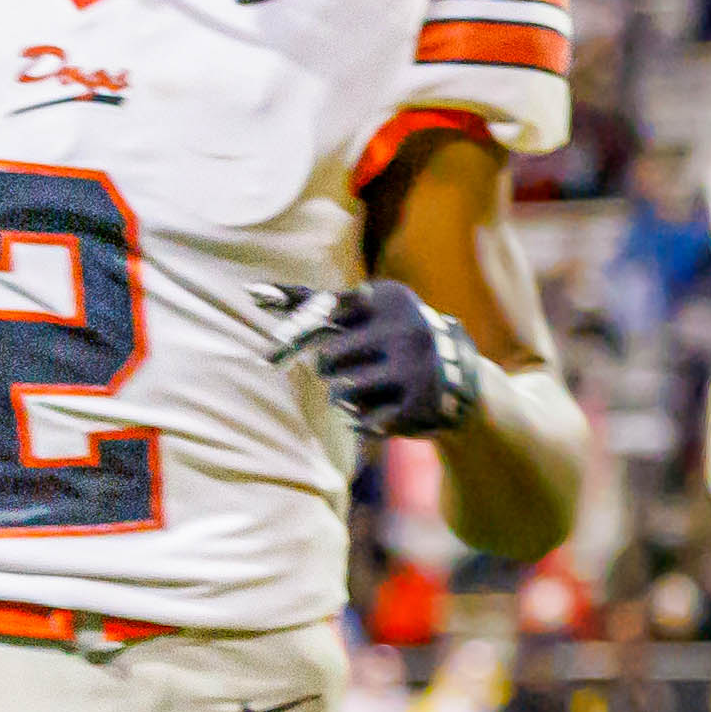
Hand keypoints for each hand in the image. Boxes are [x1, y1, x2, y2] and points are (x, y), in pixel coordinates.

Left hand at [258, 280, 488, 438]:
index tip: (274, 336)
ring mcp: (413, 366)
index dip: (300, 329)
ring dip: (345, 397)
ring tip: (369, 389)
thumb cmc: (392, 338)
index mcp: (389, 298)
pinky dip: (367, 421)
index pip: (325, 310)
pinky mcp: (418, 402)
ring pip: (341, 391)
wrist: (460, 376)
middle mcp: (404, 327)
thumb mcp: (366, 312)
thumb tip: (251, 290)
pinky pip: (363, 419)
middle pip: (327, 356)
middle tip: (352, 366)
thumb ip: (313, 302)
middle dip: (331, 368)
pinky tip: (387, 410)